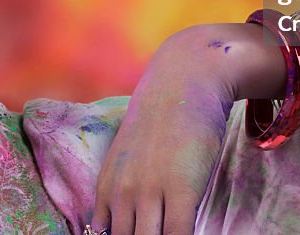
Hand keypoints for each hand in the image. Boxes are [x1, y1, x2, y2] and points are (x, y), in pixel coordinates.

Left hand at [91, 24, 285, 234]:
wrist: (184, 80)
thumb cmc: (162, 119)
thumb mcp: (129, 155)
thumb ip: (123, 189)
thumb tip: (119, 222)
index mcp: (107, 188)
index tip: (135, 232)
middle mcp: (122, 193)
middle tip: (156, 233)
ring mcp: (150, 192)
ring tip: (171, 233)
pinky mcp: (181, 190)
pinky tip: (192, 234)